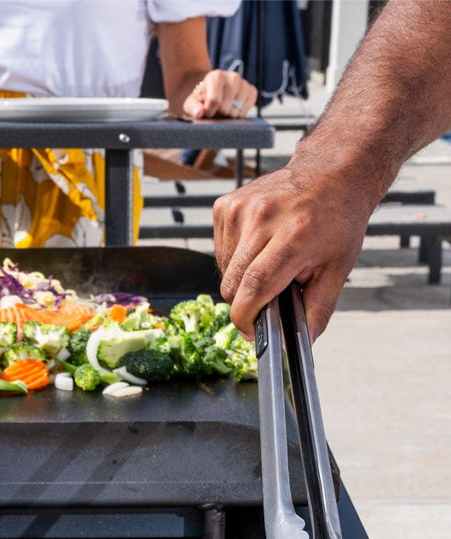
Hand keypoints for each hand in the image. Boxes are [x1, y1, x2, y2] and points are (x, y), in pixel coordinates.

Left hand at [183, 69, 257, 118]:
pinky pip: (245, 111)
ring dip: (227, 115)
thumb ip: (193, 108)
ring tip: (222, 108)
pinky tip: (231, 109)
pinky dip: (237, 114)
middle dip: (218, 114)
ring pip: (236, 112)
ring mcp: (244, 83)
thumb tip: (199, 113)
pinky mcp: (252, 91)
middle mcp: (232, 77)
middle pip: (226, 108)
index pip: (215, 101)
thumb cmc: (200, 99)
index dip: (209, 112)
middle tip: (214, 110)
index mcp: (216, 76)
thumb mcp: (191, 103)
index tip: (205, 112)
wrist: (210, 92)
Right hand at [213, 164, 373, 338]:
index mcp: (295, 234)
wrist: (333, 172)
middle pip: (232, 284)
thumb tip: (299, 346)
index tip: (252, 330)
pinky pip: (219, 251)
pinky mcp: (226, 205)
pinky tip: (257, 244)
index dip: (247, 317)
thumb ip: (318, 310)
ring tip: (269, 261)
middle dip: (244, 301)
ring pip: (224, 270)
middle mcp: (264, 217)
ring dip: (240, 278)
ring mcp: (241, 208)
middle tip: (268, 297)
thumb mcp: (339, 268)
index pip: (253, 288)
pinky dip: (234, 258)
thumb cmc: (337, 219)